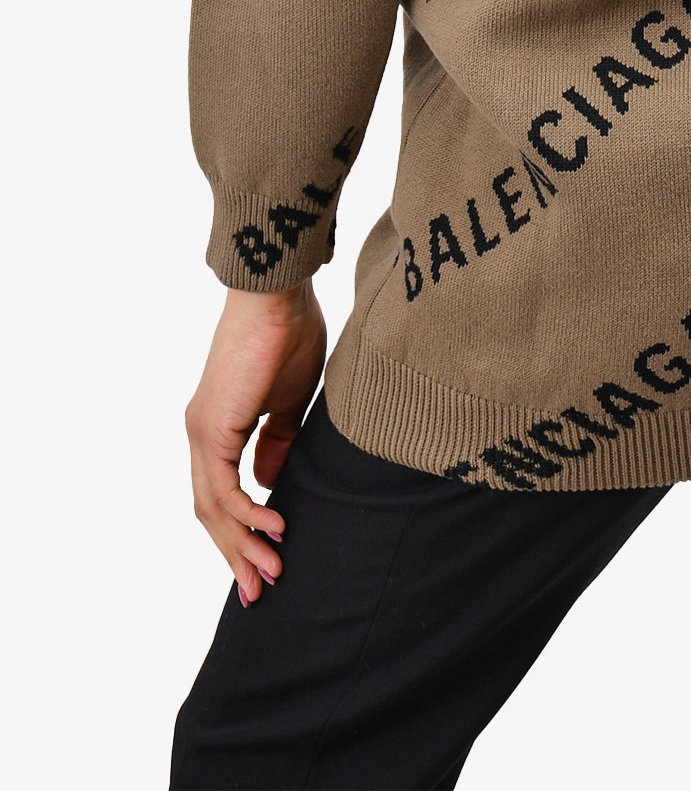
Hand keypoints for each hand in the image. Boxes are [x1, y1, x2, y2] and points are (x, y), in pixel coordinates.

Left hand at [185, 283, 326, 605]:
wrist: (277, 295)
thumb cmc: (291, 333)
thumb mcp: (290, 401)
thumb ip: (279, 440)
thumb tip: (268, 481)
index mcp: (219, 428)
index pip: (222, 495)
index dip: (240, 533)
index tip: (267, 562)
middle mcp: (202, 435)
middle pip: (212, 512)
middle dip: (237, 554)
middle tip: (262, 591)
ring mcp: (202, 433)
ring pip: (213, 508)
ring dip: (242, 544)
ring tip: (272, 571)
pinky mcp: (212, 429)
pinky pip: (224, 487)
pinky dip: (247, 513)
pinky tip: (276, 526)